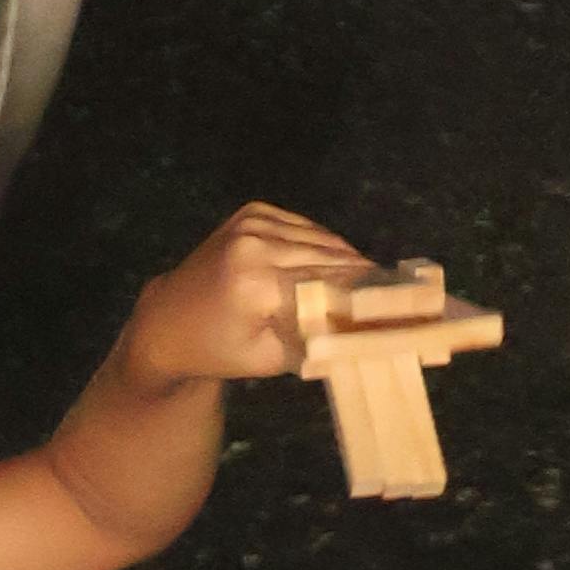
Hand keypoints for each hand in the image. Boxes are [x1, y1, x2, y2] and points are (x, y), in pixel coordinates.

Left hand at [113, 199, 379, 393]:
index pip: (327, 285)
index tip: (400, 306)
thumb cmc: (221, 349)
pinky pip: (303, 226)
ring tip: (377, 280)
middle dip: (363, 275)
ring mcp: (251, 221)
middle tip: (398, 293)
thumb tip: (371, 338)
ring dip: (347, 257)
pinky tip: (339, 262)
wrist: (170, 318)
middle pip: (328, 257)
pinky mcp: (252, 211)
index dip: (365, 295)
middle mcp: (255, 241)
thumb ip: (318, 343)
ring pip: (320, 237)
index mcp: (257, 282)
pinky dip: (323, 242)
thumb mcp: (273, 359)